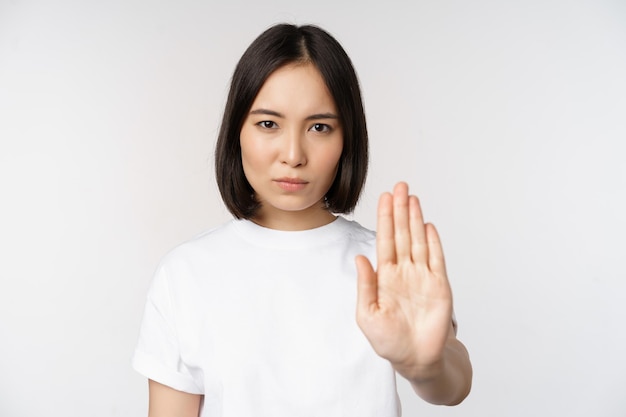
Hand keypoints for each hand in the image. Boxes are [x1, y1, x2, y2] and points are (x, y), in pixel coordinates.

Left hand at [355, 182, 453, 379]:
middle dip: (400, 210)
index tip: (384, 198)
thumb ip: (365, 285)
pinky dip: (433, 242)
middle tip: (400, 186)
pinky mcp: (439, 286)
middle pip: (402, 234)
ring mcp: (422, 277)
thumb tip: (360, 257)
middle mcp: (404, 271)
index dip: (385, 218)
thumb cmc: (388, 340)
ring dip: (415, 219)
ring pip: (418, 241)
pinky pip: (436, 259)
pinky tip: (428, 225)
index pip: (385, 240)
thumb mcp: (367, 314)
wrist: (415, 359)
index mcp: (385, 276)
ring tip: (412, 198)